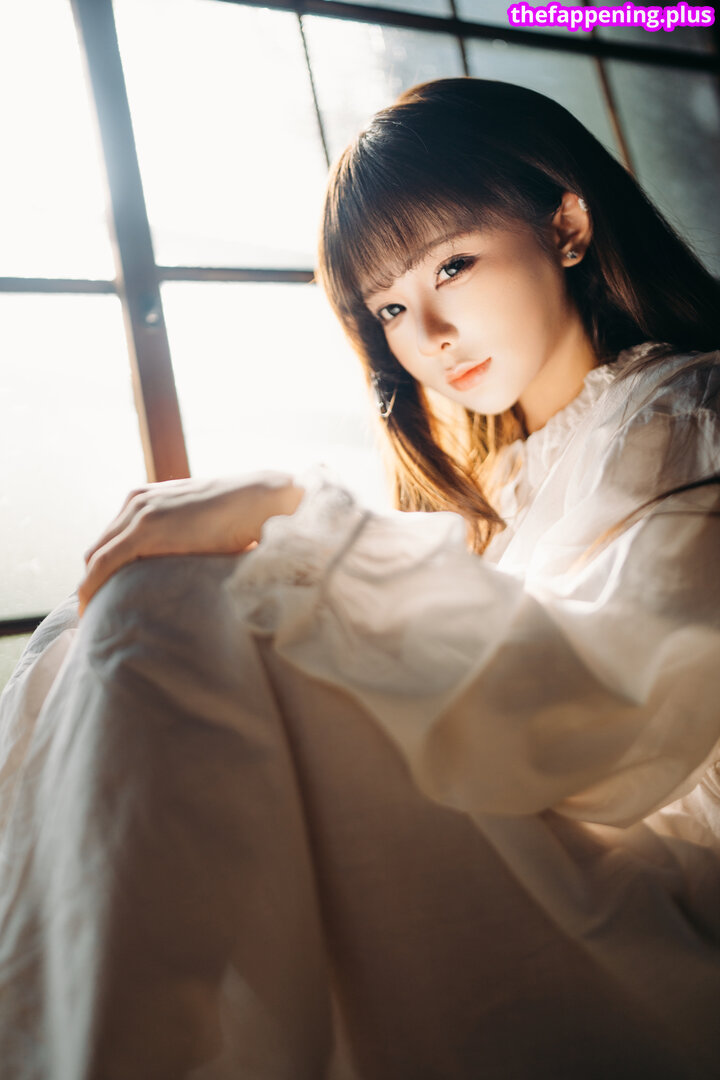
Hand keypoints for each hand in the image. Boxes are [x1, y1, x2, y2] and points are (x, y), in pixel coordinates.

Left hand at [77, 472, 304, 616]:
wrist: (262, 500)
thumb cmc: (244, 520)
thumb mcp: (204, 528)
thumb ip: (187, 544)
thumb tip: (190, 576)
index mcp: (149, 500)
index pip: (113, 541)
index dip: (103, 572)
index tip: (105, 599)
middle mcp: (137, 502)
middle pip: (99, 549)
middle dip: (92, 582)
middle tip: (96, 614)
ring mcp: (139, 512)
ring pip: (96, 558)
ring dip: (90, 588)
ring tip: (94, 619)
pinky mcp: (145, 529)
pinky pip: (103, 563)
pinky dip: (93, 587)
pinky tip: (94, 609)